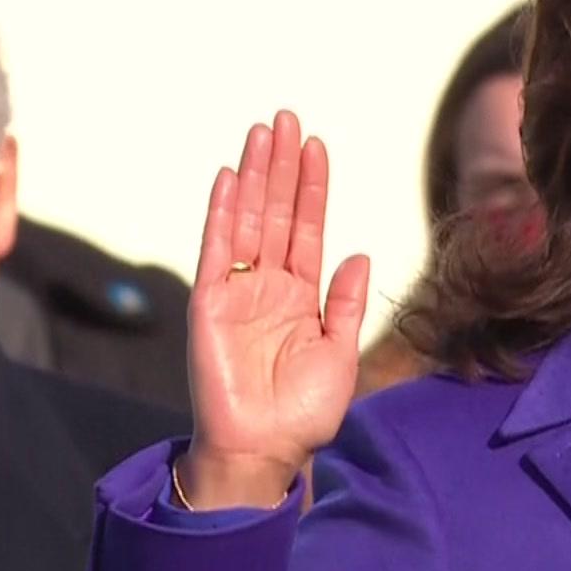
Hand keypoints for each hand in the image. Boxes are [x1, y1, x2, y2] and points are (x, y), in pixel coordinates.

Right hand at [183, 111, 369, 509]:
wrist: (266, 451)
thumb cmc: (303, 413)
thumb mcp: (341, 354)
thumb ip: (347, 304)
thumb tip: (360, 254)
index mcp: (303, 296)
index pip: (307, 228)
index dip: (312, 188)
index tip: (317, 146)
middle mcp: (269, 287)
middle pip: (276, 213)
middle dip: (283, 167)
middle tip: (287, 118)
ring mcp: (238, 292)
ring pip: (247, 221)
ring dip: (255, 177)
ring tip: (262, 133)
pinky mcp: (210, 305)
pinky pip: (217, 251)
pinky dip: (223, 213)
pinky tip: (231, 178)